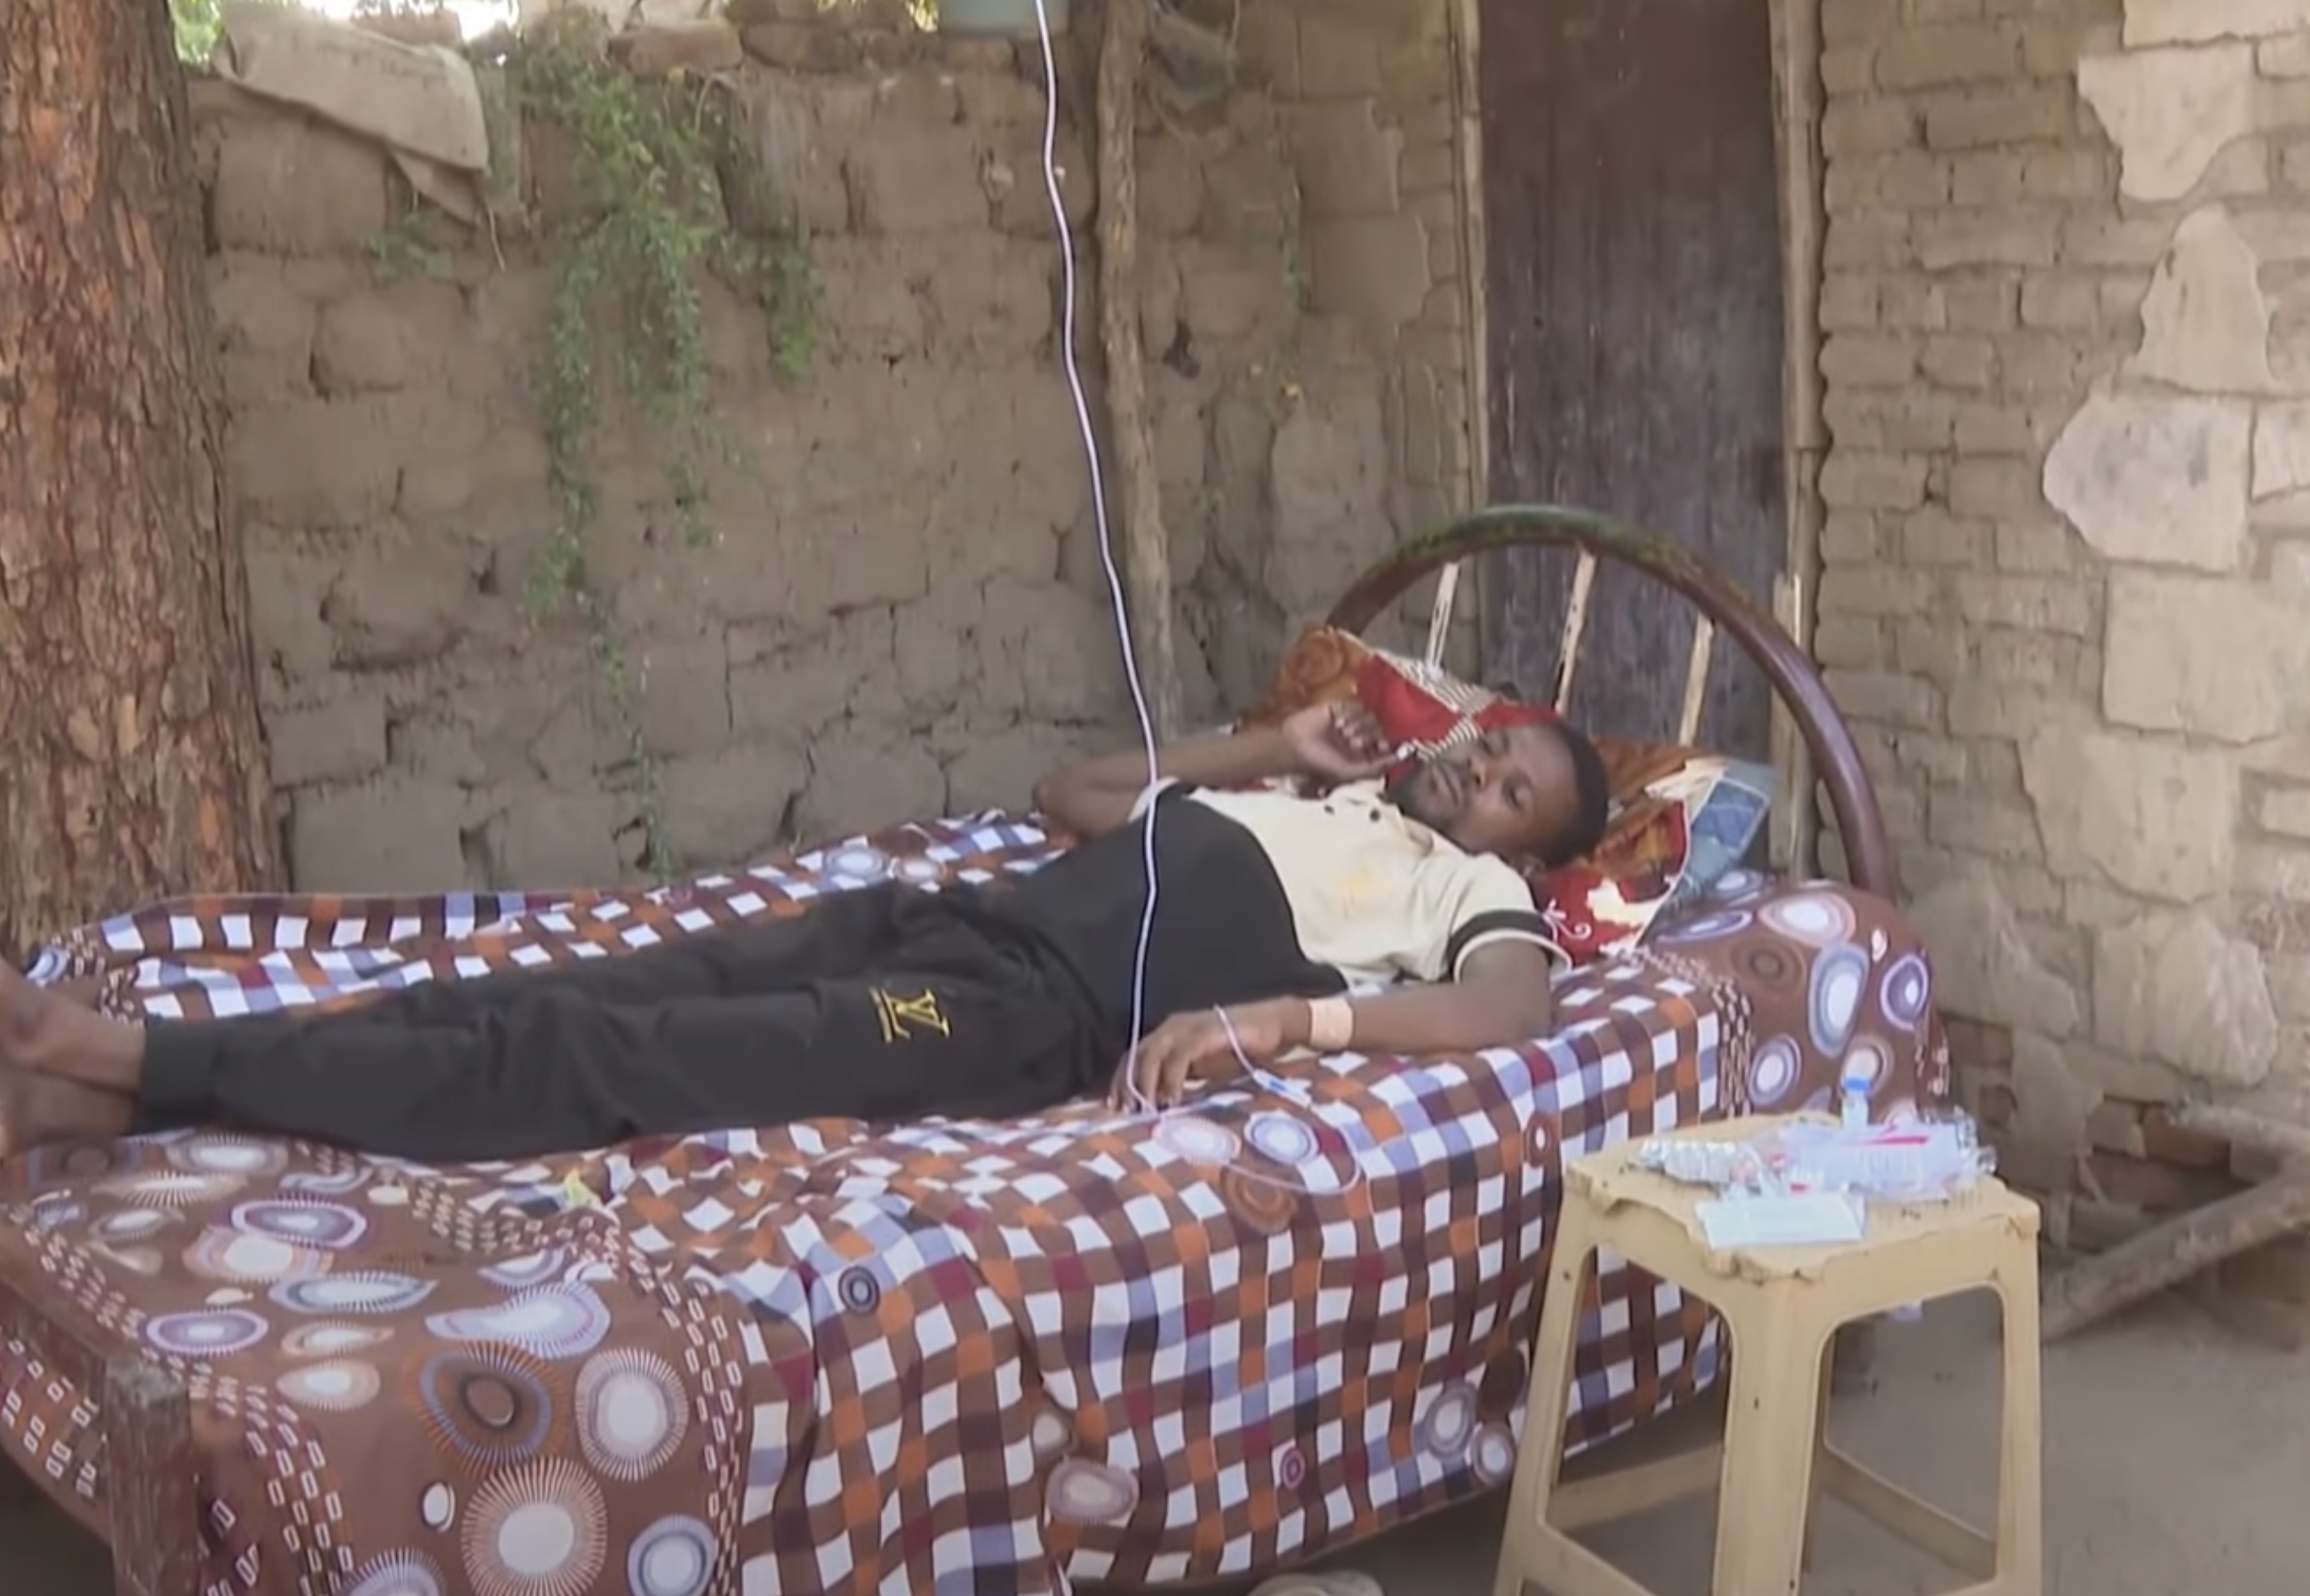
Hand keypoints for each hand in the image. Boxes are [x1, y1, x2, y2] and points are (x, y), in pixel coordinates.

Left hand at [1110, 1001, 1295, 1109]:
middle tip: (1125, 1114)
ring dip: (1145, 1084)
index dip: (1120, 1081)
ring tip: (1146, 1111)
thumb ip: (1182, 1083)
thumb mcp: (1203, 1071)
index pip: (1133, 1057)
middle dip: (1126, 1085)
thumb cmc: (1240, 1051)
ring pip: (1152, 1054)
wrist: (1273, 1027)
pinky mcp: (1204, 1031)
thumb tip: (1161, 1109)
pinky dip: (1171, 1079)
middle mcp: (1171, 1027)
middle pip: (1136, 1055)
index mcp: (1168, 1035)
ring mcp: (1187, 1027)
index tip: (1114, 1109)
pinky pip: (1179, 1056)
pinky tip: (1172, 1101)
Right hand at [1280, 700, 1392, 784]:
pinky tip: (1337, 722)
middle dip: (1368, 736)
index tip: (1384, 745)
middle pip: (1379, 728)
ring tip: (1342, 733)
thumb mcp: (1351, 772)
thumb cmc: (1320, 762)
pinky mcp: (1340, 707)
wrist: (1295, 745)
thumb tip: (1399, 758)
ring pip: (1370, 716)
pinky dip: (1350, 713)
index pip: (1385, 744)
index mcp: (1363, 753)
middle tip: (1352, 742)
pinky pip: (1356, 705)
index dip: (1388, 744)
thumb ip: (1376, 767)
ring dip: (1358, 725)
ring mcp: (1350, 720)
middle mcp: (1359, 735)